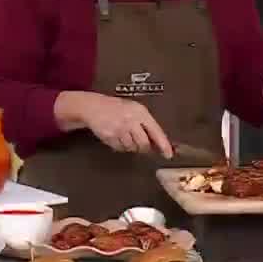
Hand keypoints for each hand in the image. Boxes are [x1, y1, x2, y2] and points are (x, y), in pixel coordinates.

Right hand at [54, 91, 173, 157]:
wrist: (94, 106)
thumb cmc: (117, 108)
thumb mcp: (135, 110)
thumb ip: (147, 124)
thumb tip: (159, 143)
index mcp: (141, 112)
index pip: (156, 131)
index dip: (164, 145)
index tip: (168, 154)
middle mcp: (131, 120)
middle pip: (144, 144)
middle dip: (143, 147)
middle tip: (139, 143)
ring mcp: (120, 129)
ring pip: (132, 147)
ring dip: (130, 146)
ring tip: (124, 135)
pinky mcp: (110, 136)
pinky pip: (120, 148)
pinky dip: (120, 146)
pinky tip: (116, 137)